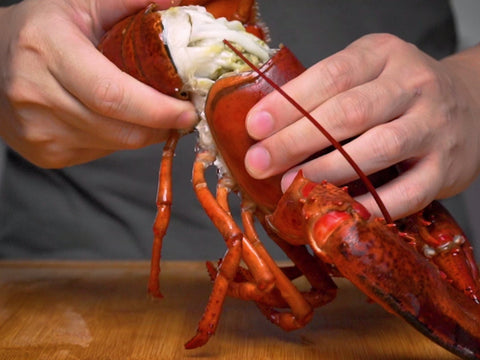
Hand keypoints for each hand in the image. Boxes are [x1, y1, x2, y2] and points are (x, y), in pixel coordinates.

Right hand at [0, 0, 195, 167]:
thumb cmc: (41, 29)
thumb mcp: (80, 4)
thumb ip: (128, 3)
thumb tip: (175, 8)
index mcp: (47, 49)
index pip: (112, 94)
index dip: (156, 110)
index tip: (187, 112)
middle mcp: (37, 94)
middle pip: (119, 128)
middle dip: (160, 126)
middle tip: (182, 114)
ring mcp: (39, 130)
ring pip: (114, 145)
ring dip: (142, 132)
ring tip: (152, 112)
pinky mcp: (45, 153)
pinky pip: (100, 152)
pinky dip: (118, 138)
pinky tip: (116, 118)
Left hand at [244, 34, 479, 218]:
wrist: (471, 104)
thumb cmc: (399, 93)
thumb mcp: (367, 73)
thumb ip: (326, 93)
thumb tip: (267, 130)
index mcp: (384, 55)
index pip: (331, 76)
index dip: (289, 103)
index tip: (255, 127)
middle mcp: (413, 85)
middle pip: (348, 113)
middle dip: (296, 140)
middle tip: (259, 162)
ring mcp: (433, 126)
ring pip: (376, 150)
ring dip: (325, 171)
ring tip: (289, 185)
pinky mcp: (446, 168)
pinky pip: (405, 192)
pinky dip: (368, 205)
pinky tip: (337, 210)